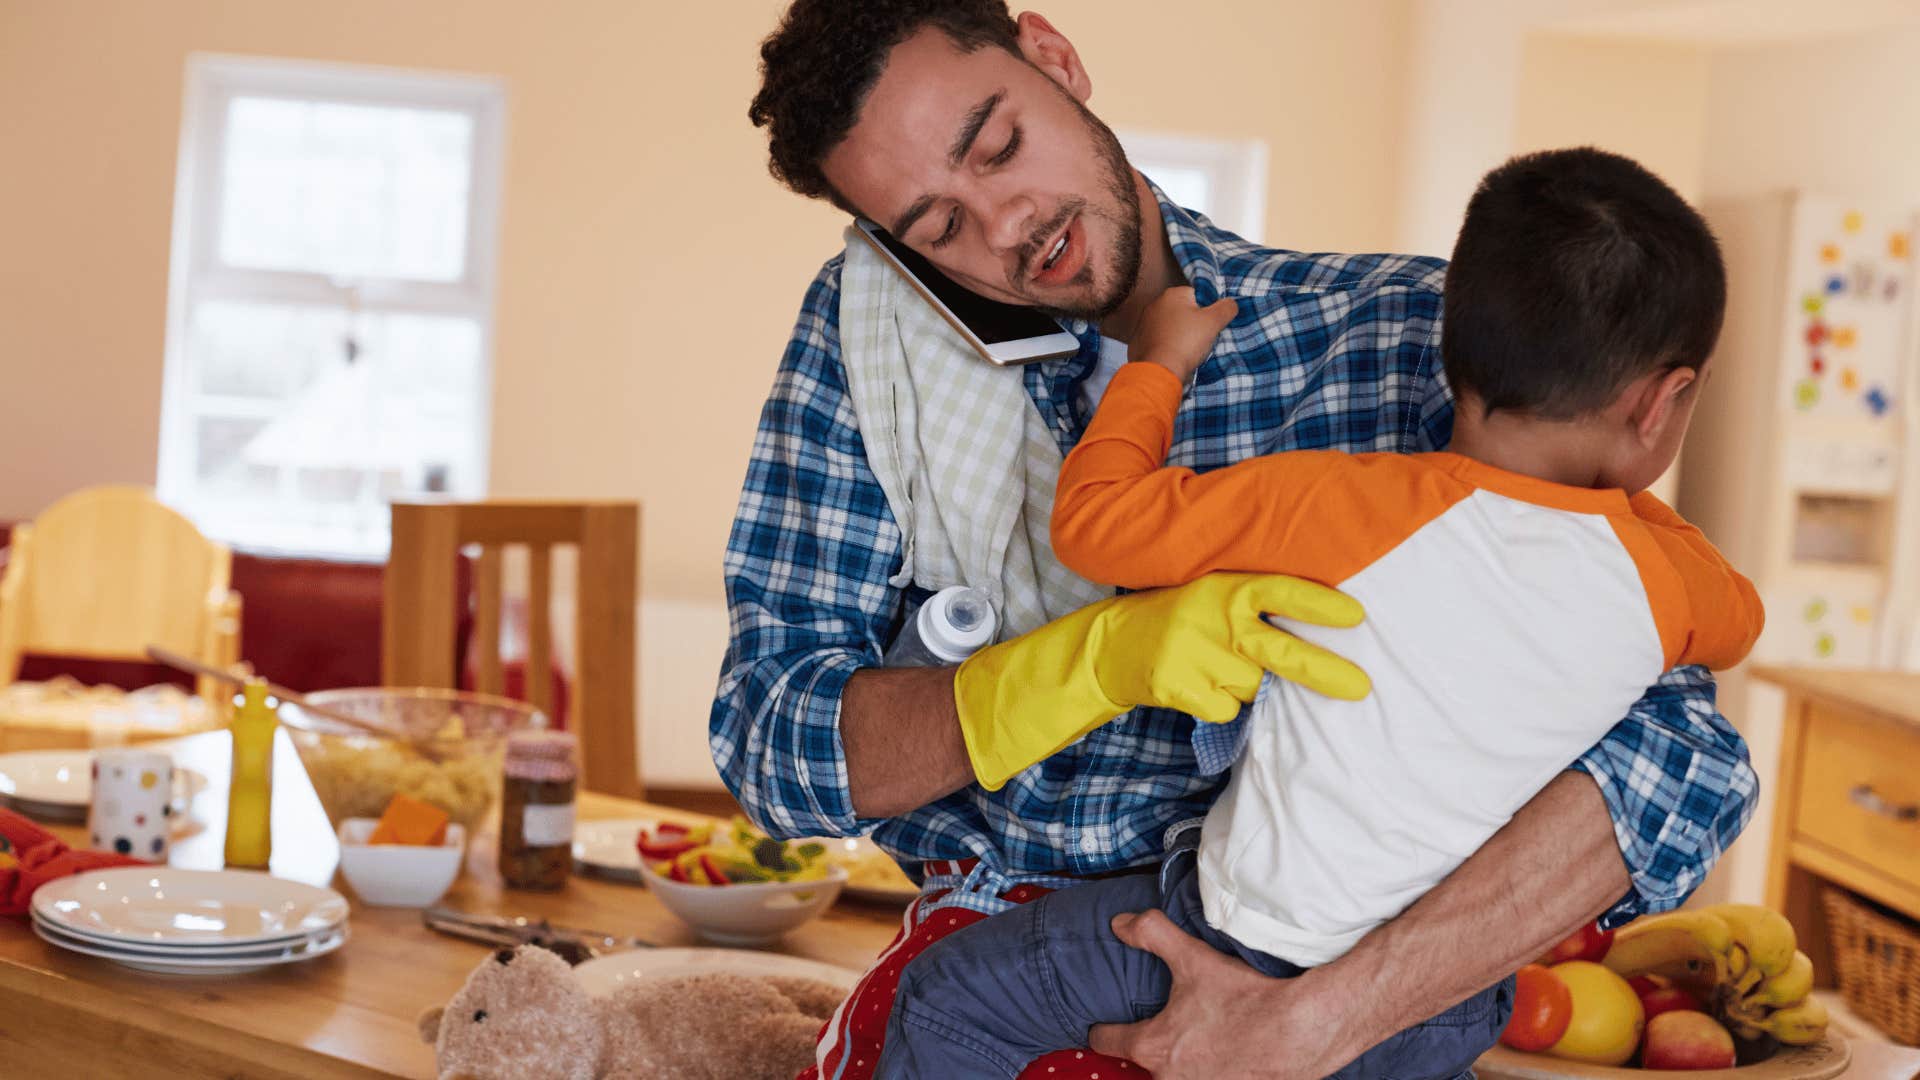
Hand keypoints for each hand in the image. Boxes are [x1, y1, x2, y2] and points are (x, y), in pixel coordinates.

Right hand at [952, 572, 1368, 789]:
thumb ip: (1254, 607)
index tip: (1357, 617)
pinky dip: (1218, 705)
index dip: (1319, 605)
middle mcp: (1214, 618)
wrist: (1110, 644)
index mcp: (1226, 587)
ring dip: (1243, 686)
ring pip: (1252, 688)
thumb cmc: (1179, 619)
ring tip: (1214, 667)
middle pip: (1281, 652)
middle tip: (1362, 688)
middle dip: (1325, 671)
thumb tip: (1322, 634)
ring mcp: (1195, 653)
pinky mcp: (1178, 686)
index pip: (1281, 591)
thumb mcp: (1212, 596)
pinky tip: (1196, 686)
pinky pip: (1225, 709)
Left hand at [1088, 911, 1362, 1078]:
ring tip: (1200, 1036)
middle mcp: (1169, 1077)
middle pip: (1144, 1062)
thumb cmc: (1243, 999)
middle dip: (1152, 1045)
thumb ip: (1152, 935)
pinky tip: (1227, 1051)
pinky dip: (1212, 1068)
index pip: (1107, 1041)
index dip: (1102, 1029)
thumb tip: (1120, 923)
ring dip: (1183, 1059)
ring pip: (1176, 1075)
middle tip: (1166, 1021)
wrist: (1299, 1032)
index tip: (1101, 1025)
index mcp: (1153, 1046)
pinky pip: (1208, 1079)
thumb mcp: (1194, 959)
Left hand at [1132, 287, 1237, 381]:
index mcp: (1172, 294)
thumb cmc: (1187, 342)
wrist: (1159, 370)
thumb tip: (1230, 303)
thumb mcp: (1214, 322)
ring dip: (1179, 335)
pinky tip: (1173, 356)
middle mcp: (1154, 305)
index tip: (1210, 326)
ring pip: (1170, 326)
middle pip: (1183, 311)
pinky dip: (1166, 346)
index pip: (1197, 296)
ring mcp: (1143, 323)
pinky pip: (1159, 340)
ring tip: (1187, 350)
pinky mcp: (1138, 341)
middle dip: (1192, 323)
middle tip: (1201, 339)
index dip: (1207, 311)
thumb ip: (1226, 307)